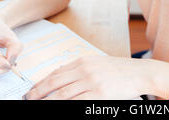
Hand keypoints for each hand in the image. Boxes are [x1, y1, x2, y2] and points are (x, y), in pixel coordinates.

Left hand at [24, 55, 149, 99]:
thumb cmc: (120, 70)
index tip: (32, 90)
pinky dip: (63, 105)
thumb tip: (62, 77)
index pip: (56, 72)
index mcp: (83, 61)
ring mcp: (91, 82)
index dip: (42, 82)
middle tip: (28, 99)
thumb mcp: (98, 64)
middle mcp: (84, 69)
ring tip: (37, 104)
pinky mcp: (98, 94)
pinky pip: (75, 102)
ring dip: (47, 101)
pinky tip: (56, 107)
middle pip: (55, 82)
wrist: (140, 73)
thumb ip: (81, 69)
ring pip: (61, 94)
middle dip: (38, 92)